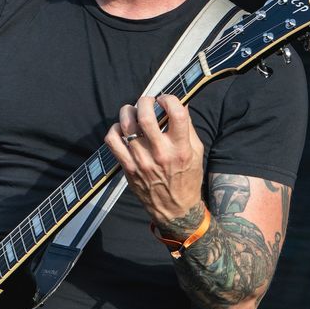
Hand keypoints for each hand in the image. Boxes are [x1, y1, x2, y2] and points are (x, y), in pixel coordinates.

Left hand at [105, 94, 204, 228]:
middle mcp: (160, 154)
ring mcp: (141, 161)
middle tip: (148, 101)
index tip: (166, 99)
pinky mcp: (128, 167)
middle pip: (146, 116)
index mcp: (181, 149)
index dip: (169, 99)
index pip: (176, 113)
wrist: (175, 209)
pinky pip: (112, 141)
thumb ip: (188, 128)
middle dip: (145, 101)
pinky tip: (122, 129)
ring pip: (126, 126)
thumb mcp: (197, 152)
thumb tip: (180, 104)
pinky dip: (115, 129)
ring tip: (133, 111)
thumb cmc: (188, 178)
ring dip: (128, 111)